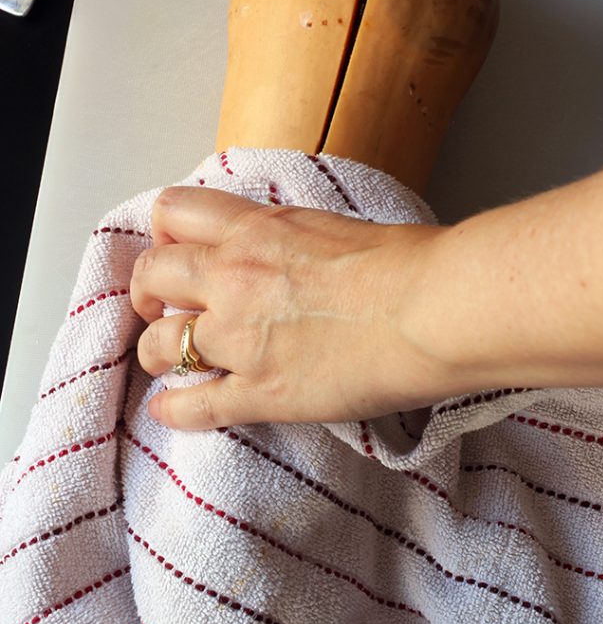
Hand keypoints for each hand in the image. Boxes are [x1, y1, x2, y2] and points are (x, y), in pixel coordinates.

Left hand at [132, 186, 449, 429]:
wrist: (432, 309)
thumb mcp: (336, 225)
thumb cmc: (407, 261)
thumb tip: (294, 249)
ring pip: (160, 344)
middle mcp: (235, 277)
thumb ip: (293, 235)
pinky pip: (195, 406)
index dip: (165, 231)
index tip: (173, 247)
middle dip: (147, 290)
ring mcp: (241, 338)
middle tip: (157, 304)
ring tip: (167, 359)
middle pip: (152, 275)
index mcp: (257, 228)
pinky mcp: (261, 393)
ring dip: (157, 351)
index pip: (174, 211)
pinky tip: (169, 412)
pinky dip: (175, 412)